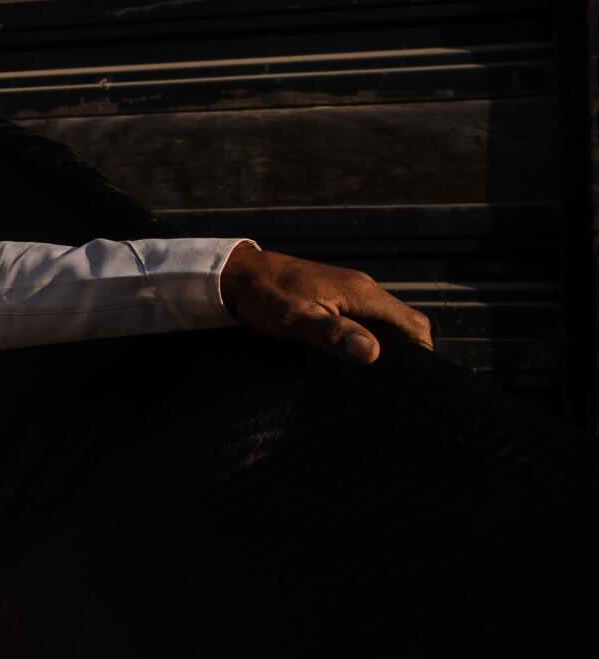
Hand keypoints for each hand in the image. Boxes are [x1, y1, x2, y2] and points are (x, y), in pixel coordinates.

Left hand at [219, 243, 433, 363]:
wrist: (237, 273)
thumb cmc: (265, 296)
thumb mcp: (296, 319)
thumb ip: (334, 334)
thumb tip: (372, 353)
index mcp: (362, 293)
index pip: (413, 324)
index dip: (422, 353)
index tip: (413, 381)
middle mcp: (362, 290)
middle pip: (402, 324)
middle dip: (406, 352)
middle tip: (393, 385)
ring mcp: (348, 292)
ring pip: (382, 322)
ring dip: (384, 345)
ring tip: (373, 376)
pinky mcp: (333, 297)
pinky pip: (363, 319)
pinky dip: (365, 337)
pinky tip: (350, 358)